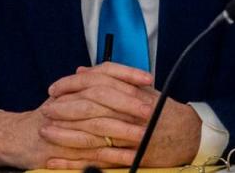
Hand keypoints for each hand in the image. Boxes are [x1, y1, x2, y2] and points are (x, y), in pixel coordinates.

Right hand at [0, 64, 154, 171]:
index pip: (103, 71)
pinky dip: (112, 155)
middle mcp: (69, 100)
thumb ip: (93, 87)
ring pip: (98, 124)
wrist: (16, 137)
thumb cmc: (49, 116)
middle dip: (128, 101)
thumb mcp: (70, 96)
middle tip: (150, 108)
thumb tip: (126, 82)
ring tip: (144, 134)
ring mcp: (65, 125)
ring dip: (124, 129)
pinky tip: (130, 157)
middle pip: (102, 95)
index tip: (148, 78)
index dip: (126, 73)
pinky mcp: (63, 150)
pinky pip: (91, 153)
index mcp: (74, 86)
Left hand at [42, 63, 200, 169]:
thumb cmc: (162, 110)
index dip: (73, 86)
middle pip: (92, 108)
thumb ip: (110, 78)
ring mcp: (132, 137)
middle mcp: (132, 112)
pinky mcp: (131, 159)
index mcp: (132, 92)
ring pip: (93, 135)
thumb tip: (81, 71)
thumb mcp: (139, 88)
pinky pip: (99, 161)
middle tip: (46, 110)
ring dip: (66, 135)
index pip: (97, 84)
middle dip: (65, 109)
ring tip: (45, 133)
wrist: (189, 135)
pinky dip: (75, 162)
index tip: (54, 88)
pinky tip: (57, 160)